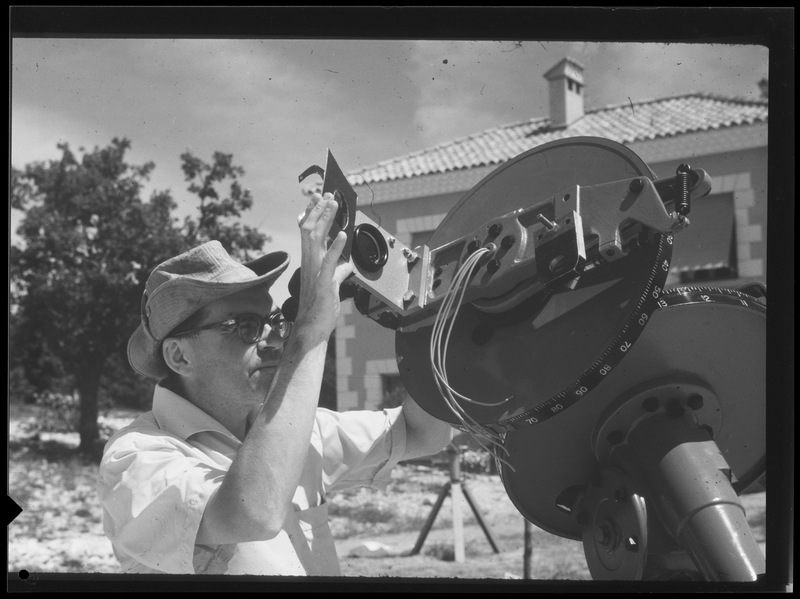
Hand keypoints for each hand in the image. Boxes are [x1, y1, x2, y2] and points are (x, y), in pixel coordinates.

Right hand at [293, 192, 352, 342]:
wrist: (313, 328)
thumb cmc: (321, 309)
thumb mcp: (333, 285)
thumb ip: (339, 272)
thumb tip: (348, 264)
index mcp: (311, 262)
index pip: (309, 232)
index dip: (312, 213)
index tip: (317, 198)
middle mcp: (309, 263)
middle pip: (309, 229)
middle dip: (318, 209)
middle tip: (325, 193)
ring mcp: (314, 272)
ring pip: (315, 239)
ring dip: (325, 220)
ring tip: (333, 205)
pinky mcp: (323, 283)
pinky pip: (329, 261)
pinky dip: (336, 246)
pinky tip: (343, 234)